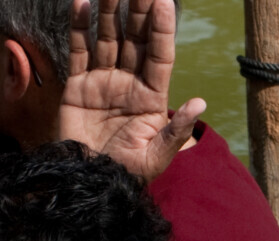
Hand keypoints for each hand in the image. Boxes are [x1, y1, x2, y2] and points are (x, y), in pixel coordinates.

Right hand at [59, 0, 204, 181]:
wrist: (87, 184)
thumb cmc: (125, 175)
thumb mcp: (155, 158)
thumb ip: (176, 131)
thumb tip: (200, 103)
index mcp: (152, 97)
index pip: (159, 55)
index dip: (162, 28)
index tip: (163, 1)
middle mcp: (129, 83)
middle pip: (136, 38)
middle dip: (138, 9)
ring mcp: (103, 82)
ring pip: (108, 37)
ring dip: (110, 9)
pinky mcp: (78, 86)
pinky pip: (79, 50)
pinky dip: (79, 27)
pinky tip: (82, 3)